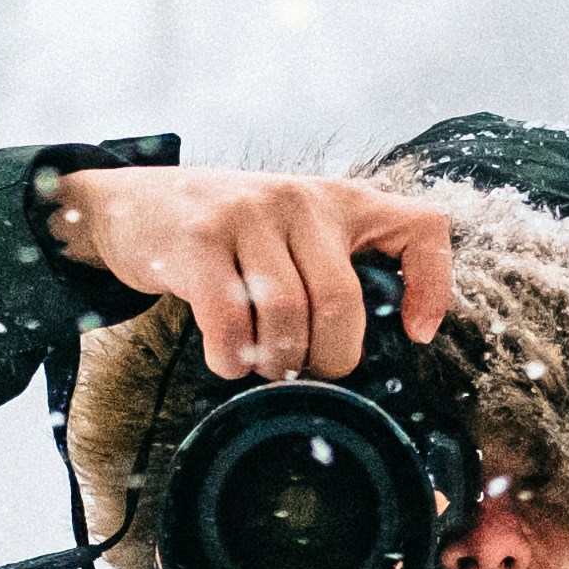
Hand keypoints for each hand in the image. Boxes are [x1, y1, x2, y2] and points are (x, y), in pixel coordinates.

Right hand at [45, 165, 458, 378]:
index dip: (434, 285)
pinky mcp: (198, 239)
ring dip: (275, 360)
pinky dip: (232, 359)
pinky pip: (230, 322)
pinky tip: (227, 359)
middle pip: (341, 300)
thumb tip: (384, 344)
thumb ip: (335, 268)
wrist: (134, 206)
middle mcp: (300, 198)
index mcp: (339, 200)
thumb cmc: (228, 237)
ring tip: (262, 363)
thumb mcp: (293, 234)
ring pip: (287, 315)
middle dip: (330, 357)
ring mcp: (247, 213)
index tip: (415, 333)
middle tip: (307, 370)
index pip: (422, 226)